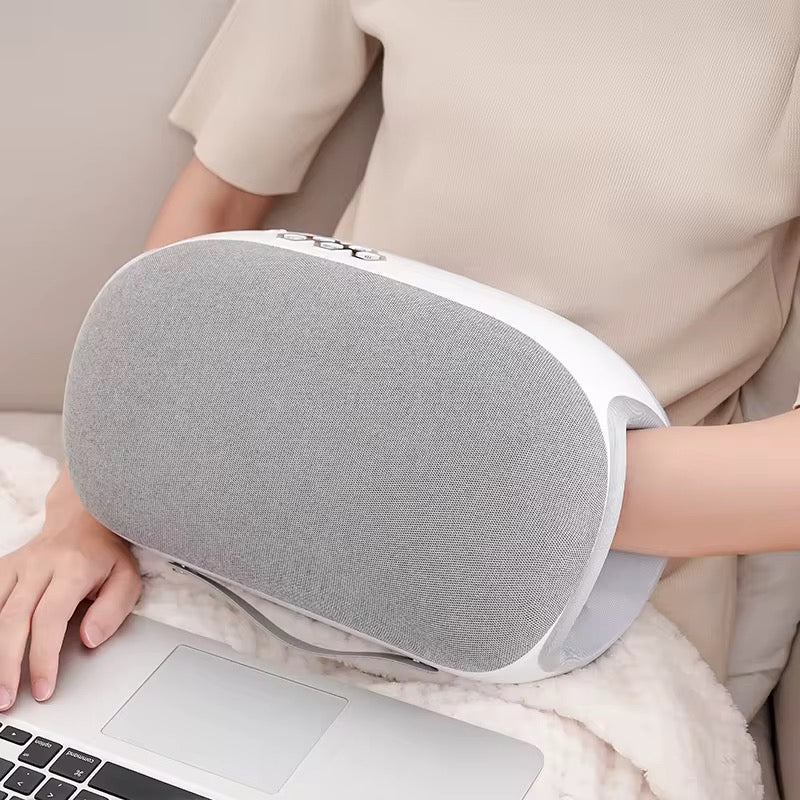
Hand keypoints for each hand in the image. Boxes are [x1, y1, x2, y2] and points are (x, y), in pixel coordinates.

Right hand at [0, 467, 141, 709]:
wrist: (84, 519)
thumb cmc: (106, 555)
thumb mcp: (127, 578)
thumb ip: (113, 610)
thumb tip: (89, 640)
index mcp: (73, 568)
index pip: (50, 618)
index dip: (44, 657)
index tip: (44, 689)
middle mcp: (39, 565)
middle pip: (14, 619)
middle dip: (7, 665)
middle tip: (8, 700)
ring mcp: (17, 566)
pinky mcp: (3, 569)